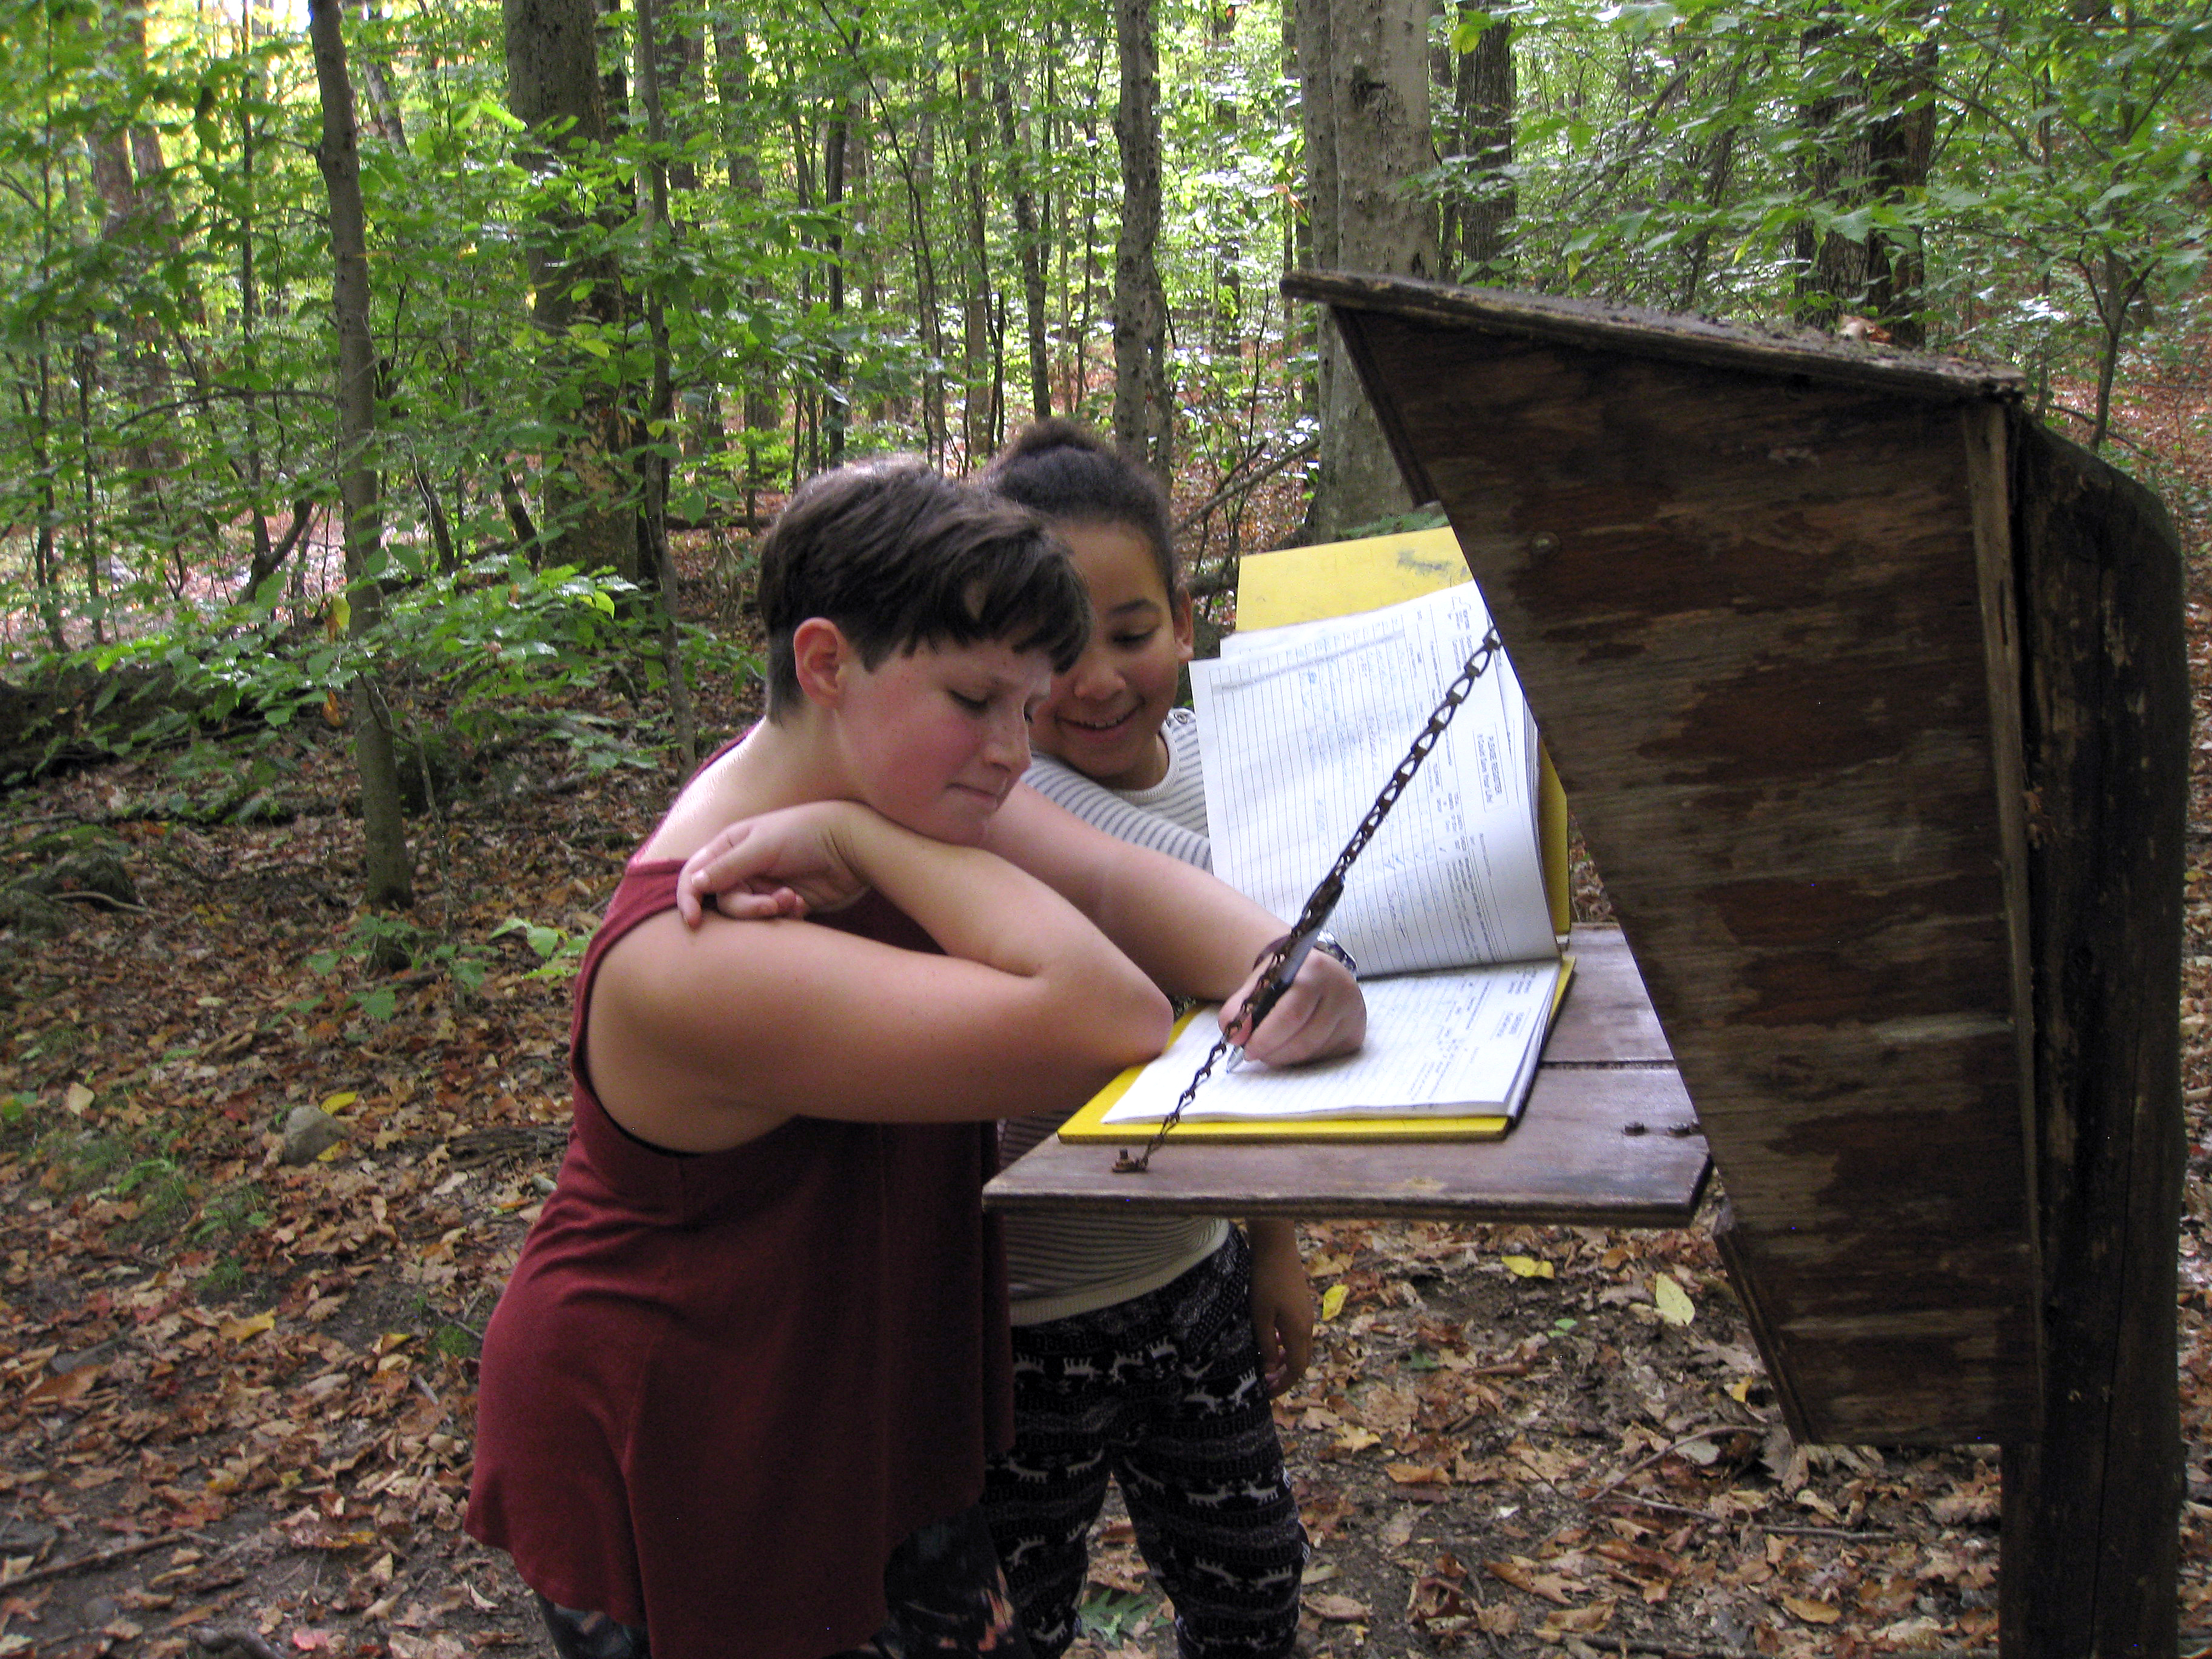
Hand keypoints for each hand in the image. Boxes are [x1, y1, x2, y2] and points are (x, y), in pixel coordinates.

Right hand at [674, 802, 873, 926]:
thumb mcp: (762, 846)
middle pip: (724, 901)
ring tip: (791, 899)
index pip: (696, 874)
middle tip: (770, 906)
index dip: (690, 897)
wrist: (851, 845)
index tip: (694, 921)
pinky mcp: (785, 901)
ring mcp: (764, 885)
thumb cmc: (805, 833)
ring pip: (748, 914)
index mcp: (730, 845)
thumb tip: (694, 885)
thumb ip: (727, 868)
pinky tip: (802, 902)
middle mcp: (743, 867)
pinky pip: (773, 919)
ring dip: (768, 910)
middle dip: (746, 908)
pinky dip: (785, 914)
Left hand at [1219, 946, 1364, 1066]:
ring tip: (1270, 1049)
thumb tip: (1235, 1036)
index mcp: (1315, 969)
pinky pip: (1324, 1056)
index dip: (1266, 1036)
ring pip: (1313, 1052)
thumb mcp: (1259, 982)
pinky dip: (1301, 1058)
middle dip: (1273, 1052)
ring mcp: (1353, 1013)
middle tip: (1254, 1053)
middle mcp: (1341, 989)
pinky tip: (1291, 1045)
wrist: (1316, 971)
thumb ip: (1240, 1007)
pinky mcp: (1357, 1033)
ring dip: (1285, 1057)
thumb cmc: (1285, 977)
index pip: (1291, 1013)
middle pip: (1304, 1038)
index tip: (1246, 1048)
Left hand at [1246, 1219, 1313, 1395]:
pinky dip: (1285, 1344)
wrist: (1276, 1246)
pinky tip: (1270, 1341)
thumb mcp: (1259, 1315)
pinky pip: (1297, 1333)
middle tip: (1266, 1385)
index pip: (1297, 1369)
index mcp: (1298, 1331)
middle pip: (1301, 1360)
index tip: (1268, 1394)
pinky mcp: (1300, 1303)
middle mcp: (1307, 1325)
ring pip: (1299, 1346)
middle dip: (1285, 1377)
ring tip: (1265, 1366)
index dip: (1284, 1385)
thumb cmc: (1264, 1280)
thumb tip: (1270, 1371)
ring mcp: (1305, 1313)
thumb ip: (1265, 1344)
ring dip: (1285, 1360)